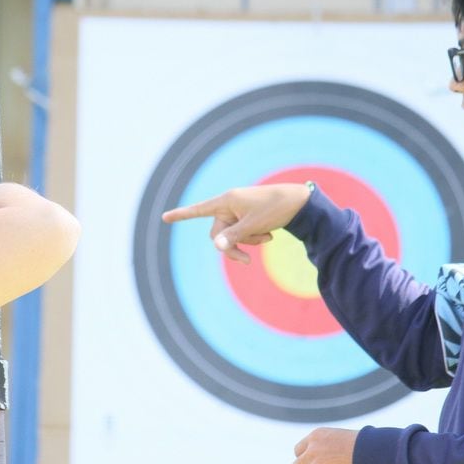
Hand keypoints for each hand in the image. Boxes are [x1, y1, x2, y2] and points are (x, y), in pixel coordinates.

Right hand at [161, 183, 311, 263]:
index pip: (198, 210)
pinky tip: (269, 235)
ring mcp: (238, 211)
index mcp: (226, 201)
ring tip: (267, 238)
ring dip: (247, 241)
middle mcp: (229, 205)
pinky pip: (242, 232)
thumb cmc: (274, 208)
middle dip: (232, 246)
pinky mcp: (247, 216)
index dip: (181, 215)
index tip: (164, 217)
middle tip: (247, 261)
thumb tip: (217, 247)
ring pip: (232, 235)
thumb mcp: (253, 225)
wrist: (298, 202)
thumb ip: (233, 237)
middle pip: (218, 233)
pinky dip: (253, 237)